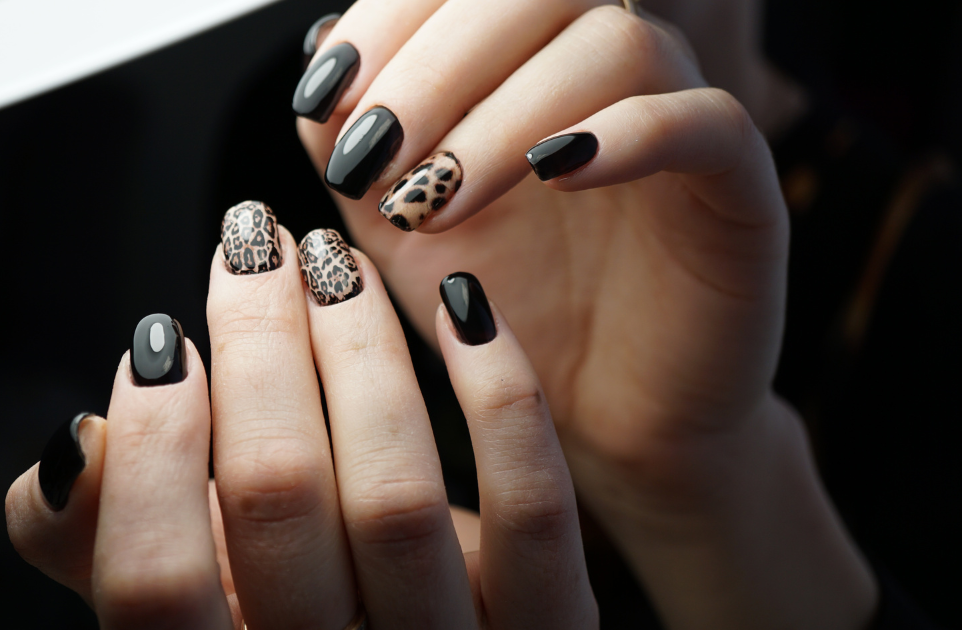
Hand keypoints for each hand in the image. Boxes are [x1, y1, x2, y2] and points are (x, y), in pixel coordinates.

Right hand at [5, 202, 597, 628]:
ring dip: (358, 352)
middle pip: (278, 500)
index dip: (147, 453)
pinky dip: (499, 397)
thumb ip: (101, 539)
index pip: (155, 583)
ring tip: (331, 263)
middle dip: (257, 349)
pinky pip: (532, 510)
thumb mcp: (185, 595)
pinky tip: (462, 306)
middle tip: (250, 245)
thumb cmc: (282, 619)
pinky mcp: (544, 629)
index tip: (159, 341)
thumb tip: (84, 437)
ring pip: (395, 497)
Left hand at [295, 2, 873, 627]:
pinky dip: (622, 135)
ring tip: (436, 201)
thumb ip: (354, 146)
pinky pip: (703, 120)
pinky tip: (551, 176)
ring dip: (505, 117)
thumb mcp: (398, 229)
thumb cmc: (500, 310)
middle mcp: (599, 69)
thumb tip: (317, 54)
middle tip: (374, 148)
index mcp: (521, 61)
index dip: (387, 21)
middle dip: (435, 64)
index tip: (322, 99)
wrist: (593, 415)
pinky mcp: (735, 183)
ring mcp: (676, 114)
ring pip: (613, 45)